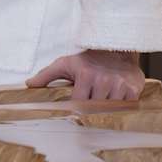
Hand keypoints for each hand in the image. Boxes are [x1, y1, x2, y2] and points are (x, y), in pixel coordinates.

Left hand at [25, 49, 143, 100]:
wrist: (115, 48)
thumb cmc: (88, 59)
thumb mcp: (66, 64)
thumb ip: (46, 75)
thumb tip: (29, 85)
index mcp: (85, 74)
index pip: (78, 104)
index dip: (76, 111)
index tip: (74, 114)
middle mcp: (103, 80)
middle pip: (94, 109)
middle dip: (91, 111)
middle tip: (89, 111)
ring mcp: (119, 85)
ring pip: (110, 111)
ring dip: (106, 111)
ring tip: (103, 104)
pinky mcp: (133, 89)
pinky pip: (126, 108)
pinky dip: (121, 109)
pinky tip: (116, 102)